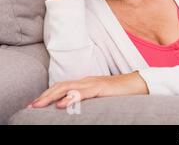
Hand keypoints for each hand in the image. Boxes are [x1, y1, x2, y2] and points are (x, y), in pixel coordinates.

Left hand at [27, 72, 147, 108]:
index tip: (35, 104)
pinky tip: (62, 104)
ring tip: (38, 105)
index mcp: (86, 83)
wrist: (140, 83)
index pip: (62, 86)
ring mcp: (94, 83)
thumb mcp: (102, 97)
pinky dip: (71, 97)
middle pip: (61, 85)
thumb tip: (77, 107)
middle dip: (44, 95)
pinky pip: (84, 92)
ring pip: (68, 87)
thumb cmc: (122, 92)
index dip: (47, 94)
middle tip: (30, 106)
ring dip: (51, 96)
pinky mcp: (102, 87)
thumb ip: (90, 99)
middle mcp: (87, 81)